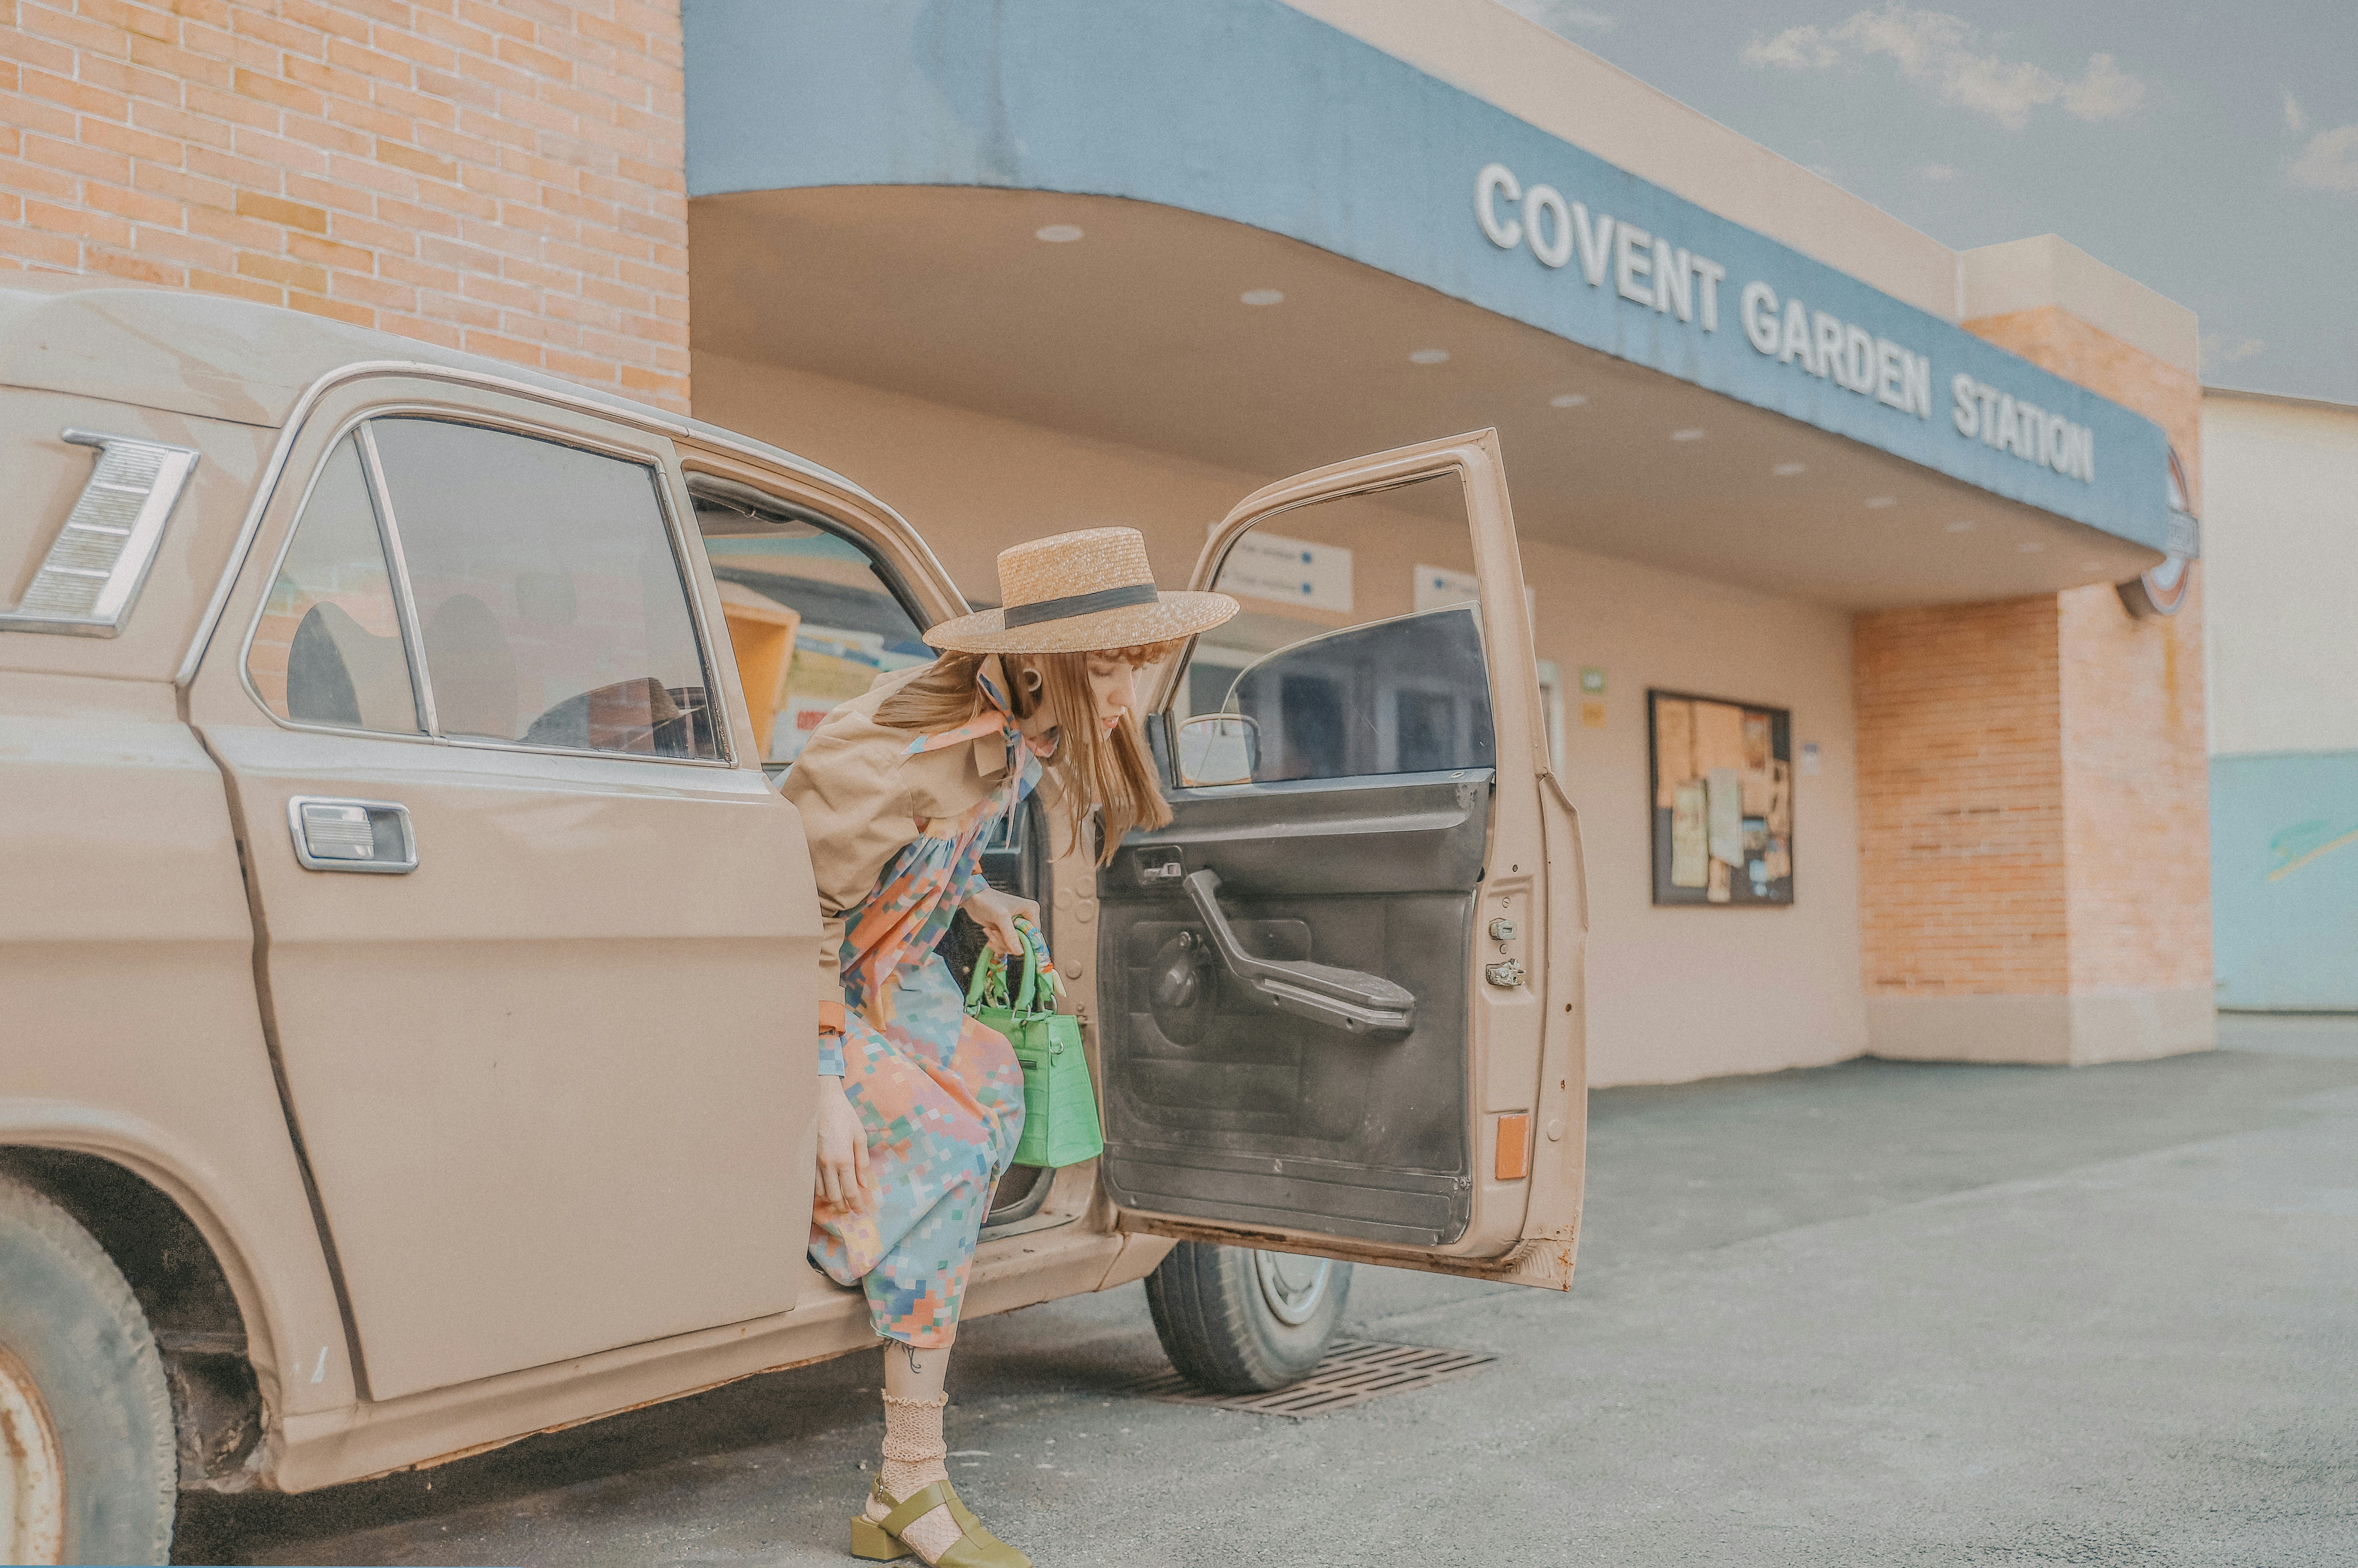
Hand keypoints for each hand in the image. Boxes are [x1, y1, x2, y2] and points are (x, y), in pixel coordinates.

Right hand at [814, 1075, 873, 1214]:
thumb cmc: (844, 1117)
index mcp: (843, 1159)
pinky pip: (812, 1181)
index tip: (860, 1211)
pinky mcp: (806, 1158)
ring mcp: (814, 1162)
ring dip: (830, 1199)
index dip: (856, 1204)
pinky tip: (826, 1189)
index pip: (850, 1191)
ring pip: (820, 1191)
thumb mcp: (860, 1137)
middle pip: (834, 1196)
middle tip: (849, 1210)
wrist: (821, 1101)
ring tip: (839, 1201)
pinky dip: (819, 1189)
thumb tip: (865, 1183)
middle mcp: (827, 1164)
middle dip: (842, 1206)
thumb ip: (862, 1162)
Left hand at [963, 886, 1042, 958]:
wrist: (972, 898)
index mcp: (1031, 911)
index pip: (1034, 934)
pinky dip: (997, 943)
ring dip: (1000, 942)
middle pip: (1023, 941)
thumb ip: (1010, 935)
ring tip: (990, 933)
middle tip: (994, 934)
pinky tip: (988, 932)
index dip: (1023, 942)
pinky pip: (1006, 944)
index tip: (1009, 944)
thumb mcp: (1000, 917)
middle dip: (1007, 942)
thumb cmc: (988, 901)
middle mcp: (1026, 918)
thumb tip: (1020, 952)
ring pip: (1014, 945)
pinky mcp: (1007, 930)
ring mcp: (1016, 925)